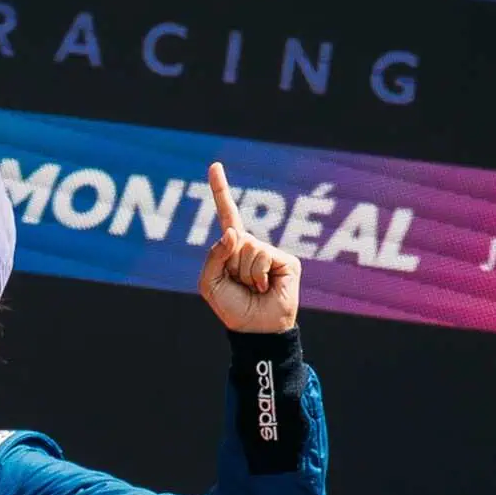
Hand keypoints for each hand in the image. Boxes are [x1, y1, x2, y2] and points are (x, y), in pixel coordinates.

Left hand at [198, 162, 299, 333]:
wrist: (255, 329)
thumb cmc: (232, 307)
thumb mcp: (209, 283)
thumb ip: (214, 256)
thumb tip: (234, 232)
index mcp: (232, 248)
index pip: (227, 214)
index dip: (221, 190)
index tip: (214, 165)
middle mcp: (252, 246)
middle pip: (233, 238)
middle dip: (230, 265)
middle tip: (239, 285)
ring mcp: (270, 252)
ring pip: (247, 248)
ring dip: (244, 273)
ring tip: (252, 288)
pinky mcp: (286, 260)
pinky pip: (262, 257)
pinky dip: (256, 276)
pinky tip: (264, 287)